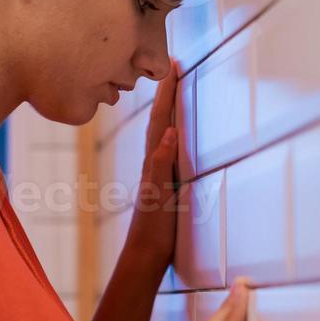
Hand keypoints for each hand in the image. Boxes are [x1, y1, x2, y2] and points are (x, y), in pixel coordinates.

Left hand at [124, 59, 180, 268]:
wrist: (146, 255)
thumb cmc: (154, 228)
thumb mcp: (159, 195)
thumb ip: (162, 164)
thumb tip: (168, 132)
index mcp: (154, 160)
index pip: (161, 118)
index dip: (167, 92)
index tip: (173, 65)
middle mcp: (154, 162)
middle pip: (160, 119)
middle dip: (167, 92)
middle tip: (173, 65)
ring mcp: (158, 172)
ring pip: (161, 131)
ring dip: (167, 109)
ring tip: (173, 89)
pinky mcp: (163, 184)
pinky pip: (166, 149)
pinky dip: (170, 132)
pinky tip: (173, 133)